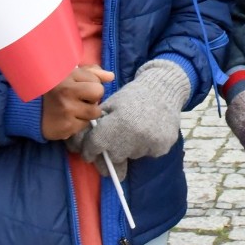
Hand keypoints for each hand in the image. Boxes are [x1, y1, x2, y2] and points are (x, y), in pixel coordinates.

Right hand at [41, 64, 112, 140]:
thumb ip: (92, 73)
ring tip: (75, 109)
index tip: (80, 88)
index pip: (96, 81)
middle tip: (81, 99)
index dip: (92, 85)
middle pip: (98, 94)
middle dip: (93, 98)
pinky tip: (68, 119)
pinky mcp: (66, 127)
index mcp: (68, 77)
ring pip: (94, 112)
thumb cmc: (56, 90)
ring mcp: (67, 111)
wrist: (31, 111)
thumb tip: (111, 76)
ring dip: (87, 112)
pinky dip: (79, 123)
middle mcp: (67, 93)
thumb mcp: (71, 75)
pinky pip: (84, 126)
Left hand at [70, 59, 190, 179]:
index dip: (89, 150)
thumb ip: (97, 126)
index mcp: (117, 123)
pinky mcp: (162, 148)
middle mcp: (133, 137)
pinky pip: (148, 154)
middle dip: (110, 151)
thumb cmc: (133, 95)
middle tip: (115, 140)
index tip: (88, 153)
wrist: (163, 89)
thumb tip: (81, 145)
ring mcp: (149, 144)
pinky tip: (149, 132)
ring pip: (132, 155)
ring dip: (129, 148)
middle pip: (113, 156)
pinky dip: (146, 146)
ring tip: (136, 130)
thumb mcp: (111, 105)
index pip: (95, 146)